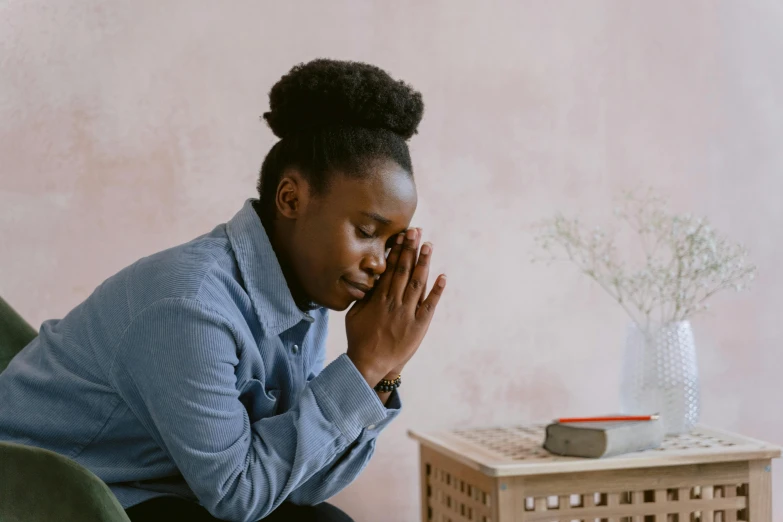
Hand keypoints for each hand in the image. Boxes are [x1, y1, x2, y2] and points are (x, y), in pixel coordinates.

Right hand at [345, 228, 445, 386]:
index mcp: (379, 297)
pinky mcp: (419, 325)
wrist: (370, 362)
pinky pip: (430, 304)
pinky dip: (437, 290)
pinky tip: (442, 276)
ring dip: (424, 263)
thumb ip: (364, 295)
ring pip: (418, 283)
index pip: (390, 268)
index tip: (402, 236)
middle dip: (411, 249)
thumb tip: (368, 278)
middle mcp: (394, 301)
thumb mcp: (355, 313)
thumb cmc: (359, 337)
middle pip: (404, 270)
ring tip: (429, 245)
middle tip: (416, 232)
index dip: (397, 251)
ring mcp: (408, 313)